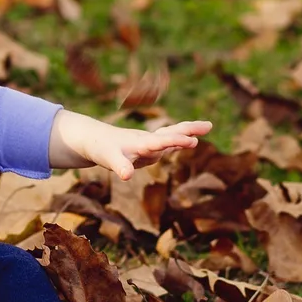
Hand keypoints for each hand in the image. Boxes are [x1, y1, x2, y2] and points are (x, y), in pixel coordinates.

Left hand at [76, 119, 212, 180]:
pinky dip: (178, 139)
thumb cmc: (101, 149)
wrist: (93, 139)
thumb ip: (120, 166)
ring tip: (207, 126)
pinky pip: (166, 141)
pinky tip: (189, 139)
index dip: (176, 141)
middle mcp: (147, 140)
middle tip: (209, 125)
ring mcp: (148, 142)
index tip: (192, 140)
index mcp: (140, 143)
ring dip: (187, 132)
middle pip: (171, 133)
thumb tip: (126, 176)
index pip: (161, 141)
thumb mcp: (109, 159)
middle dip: (189, 130)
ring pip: (171, 135)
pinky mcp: (147, 147)